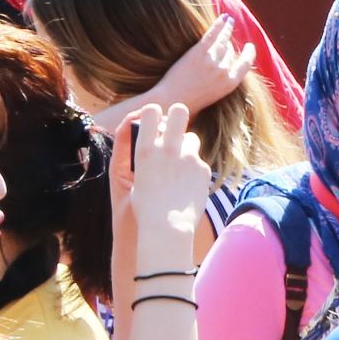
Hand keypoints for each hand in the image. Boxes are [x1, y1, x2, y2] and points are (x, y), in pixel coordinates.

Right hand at [121, 104, 212, 235]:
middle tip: (176, 125)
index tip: (156, 120)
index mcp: (145, 149)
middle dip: (178, 115)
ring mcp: (188, 157)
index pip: (151, 111)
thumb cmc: (146, 207)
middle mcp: (167, 148)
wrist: (168, 228)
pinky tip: (188, 186)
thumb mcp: (135, 178)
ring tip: (181, 165)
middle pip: (179, 111)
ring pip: (192, 137)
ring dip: (187, 146)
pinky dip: (194, 170)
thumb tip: (153, 145)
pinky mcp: (203, 169)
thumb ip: (146, 158)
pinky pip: (199, 162)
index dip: (154, 113)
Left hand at [154, 15, 254, 119]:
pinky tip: (223, 18)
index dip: (248, 54)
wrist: (171, 100)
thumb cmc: (188, 103)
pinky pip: (212, 35)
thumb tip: (225, 70)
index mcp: (229, 85)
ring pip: (224, 41)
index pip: (245, 65)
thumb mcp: (213, 97)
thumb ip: (222, 83)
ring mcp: (211, 61)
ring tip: (229, 21)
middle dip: (229, 44)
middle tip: (227, 35)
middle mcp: (223, 72)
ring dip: (227, 29)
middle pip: (230, 52)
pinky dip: (219, 25)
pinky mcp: (198, 53)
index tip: (250, 47)